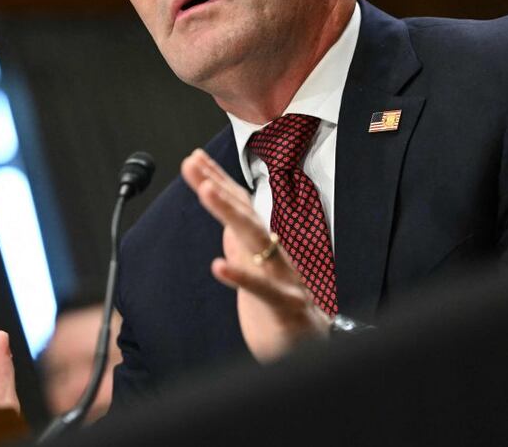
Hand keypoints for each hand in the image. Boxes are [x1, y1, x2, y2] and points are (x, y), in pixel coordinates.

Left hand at [181, 149, 329, 361]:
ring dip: (230, 212)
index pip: (240, 207)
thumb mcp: (256, 269)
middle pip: (246, 214)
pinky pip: (265, 290)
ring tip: (207, 190)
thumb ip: (243, 242)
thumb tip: (226, 215)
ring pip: (258, 239)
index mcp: (266, 248)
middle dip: (219, 186)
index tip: (193, 158)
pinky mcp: (289, 307)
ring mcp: (285, 278)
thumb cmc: (284, 308)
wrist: (314, 348)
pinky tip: (219, 266)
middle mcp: (276, 256)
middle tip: (192, 163)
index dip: (217, 181)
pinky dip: (243, 277)